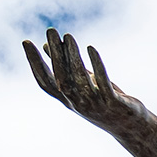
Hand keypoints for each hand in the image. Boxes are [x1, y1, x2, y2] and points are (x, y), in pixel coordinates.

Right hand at [22, 28, 145, 128]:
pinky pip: (103, 83)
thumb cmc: (103, 100)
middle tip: (51, 31)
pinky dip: (96, 65)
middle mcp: (78, 104)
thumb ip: (65, 67)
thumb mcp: (82, 83)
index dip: (34, 63)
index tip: (26, 42)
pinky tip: (91, 48)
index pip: (45, 82)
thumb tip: (45, 45)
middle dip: (55, 54)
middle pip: (61, 78)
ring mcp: (95, 105)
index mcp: (68, 99)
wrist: (130, 126)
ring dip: (73, 56)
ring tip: (68, 36)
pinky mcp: (113, 103)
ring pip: (80, 79)